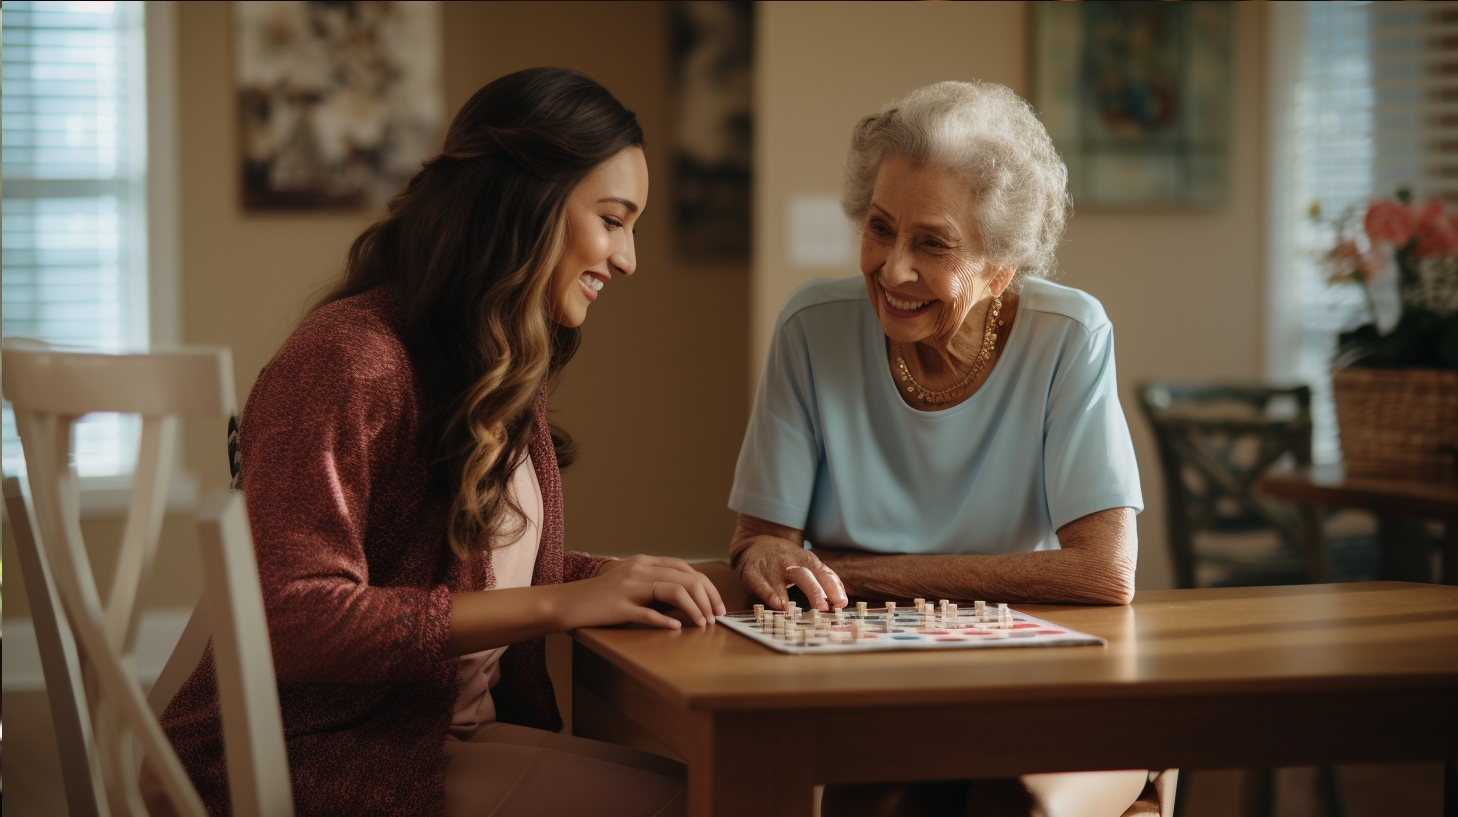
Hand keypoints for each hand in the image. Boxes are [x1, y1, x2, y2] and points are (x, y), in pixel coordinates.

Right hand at [555, 555, 725, 630]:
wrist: (566, 602)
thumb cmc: (601, 598)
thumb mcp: (631, 583)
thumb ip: (656, 585)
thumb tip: (689, 599)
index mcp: (644, 562)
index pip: (686, 569)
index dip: (707, 587)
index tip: (718, 606)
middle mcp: (639, 569)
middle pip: (686, 578)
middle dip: (708, 599)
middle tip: (716, 617)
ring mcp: (629, 586)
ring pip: (674, 591)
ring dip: (694, 609)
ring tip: (703, 624)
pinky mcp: (619, 605)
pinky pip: (648, 612)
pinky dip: (666, 620)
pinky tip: (677, 628)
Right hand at [737, 539, 847, 611]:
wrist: (758, 542)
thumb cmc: (788, 561)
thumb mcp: (807, 564)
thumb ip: (824, 579)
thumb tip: (842, 600)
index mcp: (806, 560)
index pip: (822, 573)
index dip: (832, 587)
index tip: (841, 602)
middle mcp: (789, 561)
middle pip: (804, 575)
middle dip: (814, 591)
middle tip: (822, 608)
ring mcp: (770, 566)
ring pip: (780, 580)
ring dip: (786, 594)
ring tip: (793, 610)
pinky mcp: (753, 573)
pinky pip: (760, 584)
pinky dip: (768, 594)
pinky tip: (776, 605)